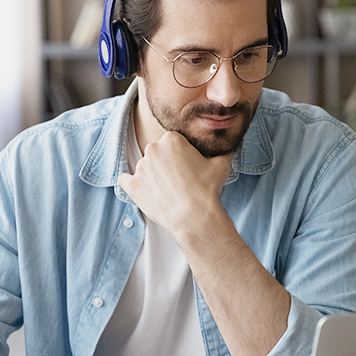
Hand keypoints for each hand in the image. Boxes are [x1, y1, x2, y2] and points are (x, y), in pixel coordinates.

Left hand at [118, 131, 232, 234]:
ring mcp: (140, 168)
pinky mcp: (132, 185)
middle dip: (165, 164)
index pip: (172, 143)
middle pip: (157, 153)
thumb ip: (223, 149)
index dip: (181, 155)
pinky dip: (132, 185)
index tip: (187, 167)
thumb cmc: (208, 189)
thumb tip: (229, 142)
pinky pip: (125, 180)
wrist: (194, 216)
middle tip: (178, 180)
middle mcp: (152, 149)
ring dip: (152, 176)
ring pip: (144, 168)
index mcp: (171, 139)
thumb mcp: (221, 164)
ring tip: (167, 191)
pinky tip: (143, 190)